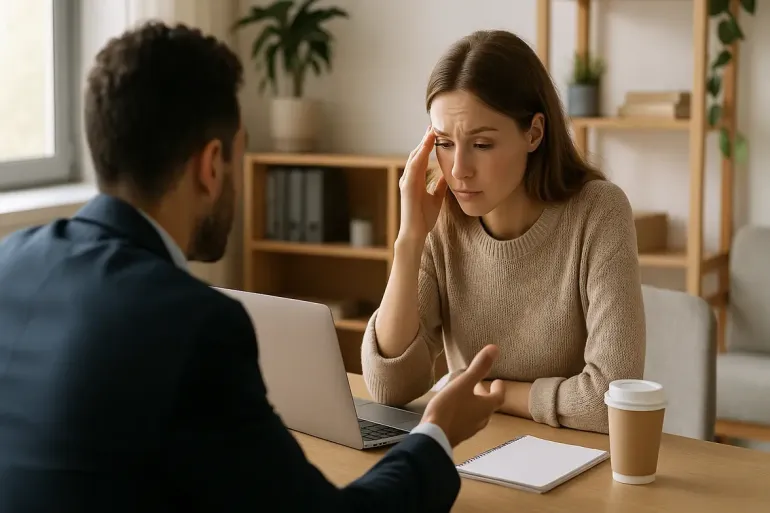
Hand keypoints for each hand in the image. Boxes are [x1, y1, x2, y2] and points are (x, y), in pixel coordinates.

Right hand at [397, 126, 448, 243]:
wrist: (415, 233)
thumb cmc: (423, 218)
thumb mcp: (436, 198)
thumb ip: (439, 186)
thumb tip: (446, 175)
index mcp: (416, 180)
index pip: (422, 158)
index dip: (428, 145)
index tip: (436, 132)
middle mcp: (409, 178)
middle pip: (417, 154)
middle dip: (425, 140)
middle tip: (433, 125)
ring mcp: (406, 182)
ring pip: (414, 158)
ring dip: (422, 144)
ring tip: (430, 131)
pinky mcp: (407, 187)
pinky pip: (413, 168)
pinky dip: (419, 156)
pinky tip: (425, 147)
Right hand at [421, 345, 504, 446]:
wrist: (433, 436)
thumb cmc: (450, 407)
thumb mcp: (463, 383)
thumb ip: (479, 368)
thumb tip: (495, 349)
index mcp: (486, 407)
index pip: (499, 397)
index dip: (499, 388)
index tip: (498, 381)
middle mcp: (481, 420)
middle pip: (488, 406)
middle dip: (485, 395)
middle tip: (480, 385)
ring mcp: (469, 429)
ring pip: (477, 414)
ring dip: (475, 404)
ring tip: (467, 395)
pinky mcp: (458, 434)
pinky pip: (466, 421)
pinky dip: (465, 412)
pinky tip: (454, 410)